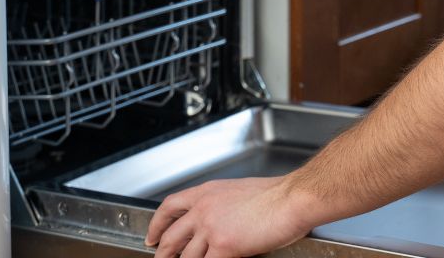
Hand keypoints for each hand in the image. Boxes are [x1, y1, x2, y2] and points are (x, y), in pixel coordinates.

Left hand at [145, 176, 312, 257]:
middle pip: (171, 236)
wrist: (291, 200)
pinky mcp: (223, 246)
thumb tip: (217, 223)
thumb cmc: (277, 196)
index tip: (152, 235)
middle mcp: (204, 209)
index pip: (170, 206)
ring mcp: (211, 228)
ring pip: (186, 256)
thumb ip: (222, 206)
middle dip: (163, 252)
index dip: (156, 224)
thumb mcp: (239, 192)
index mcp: (208, 192)